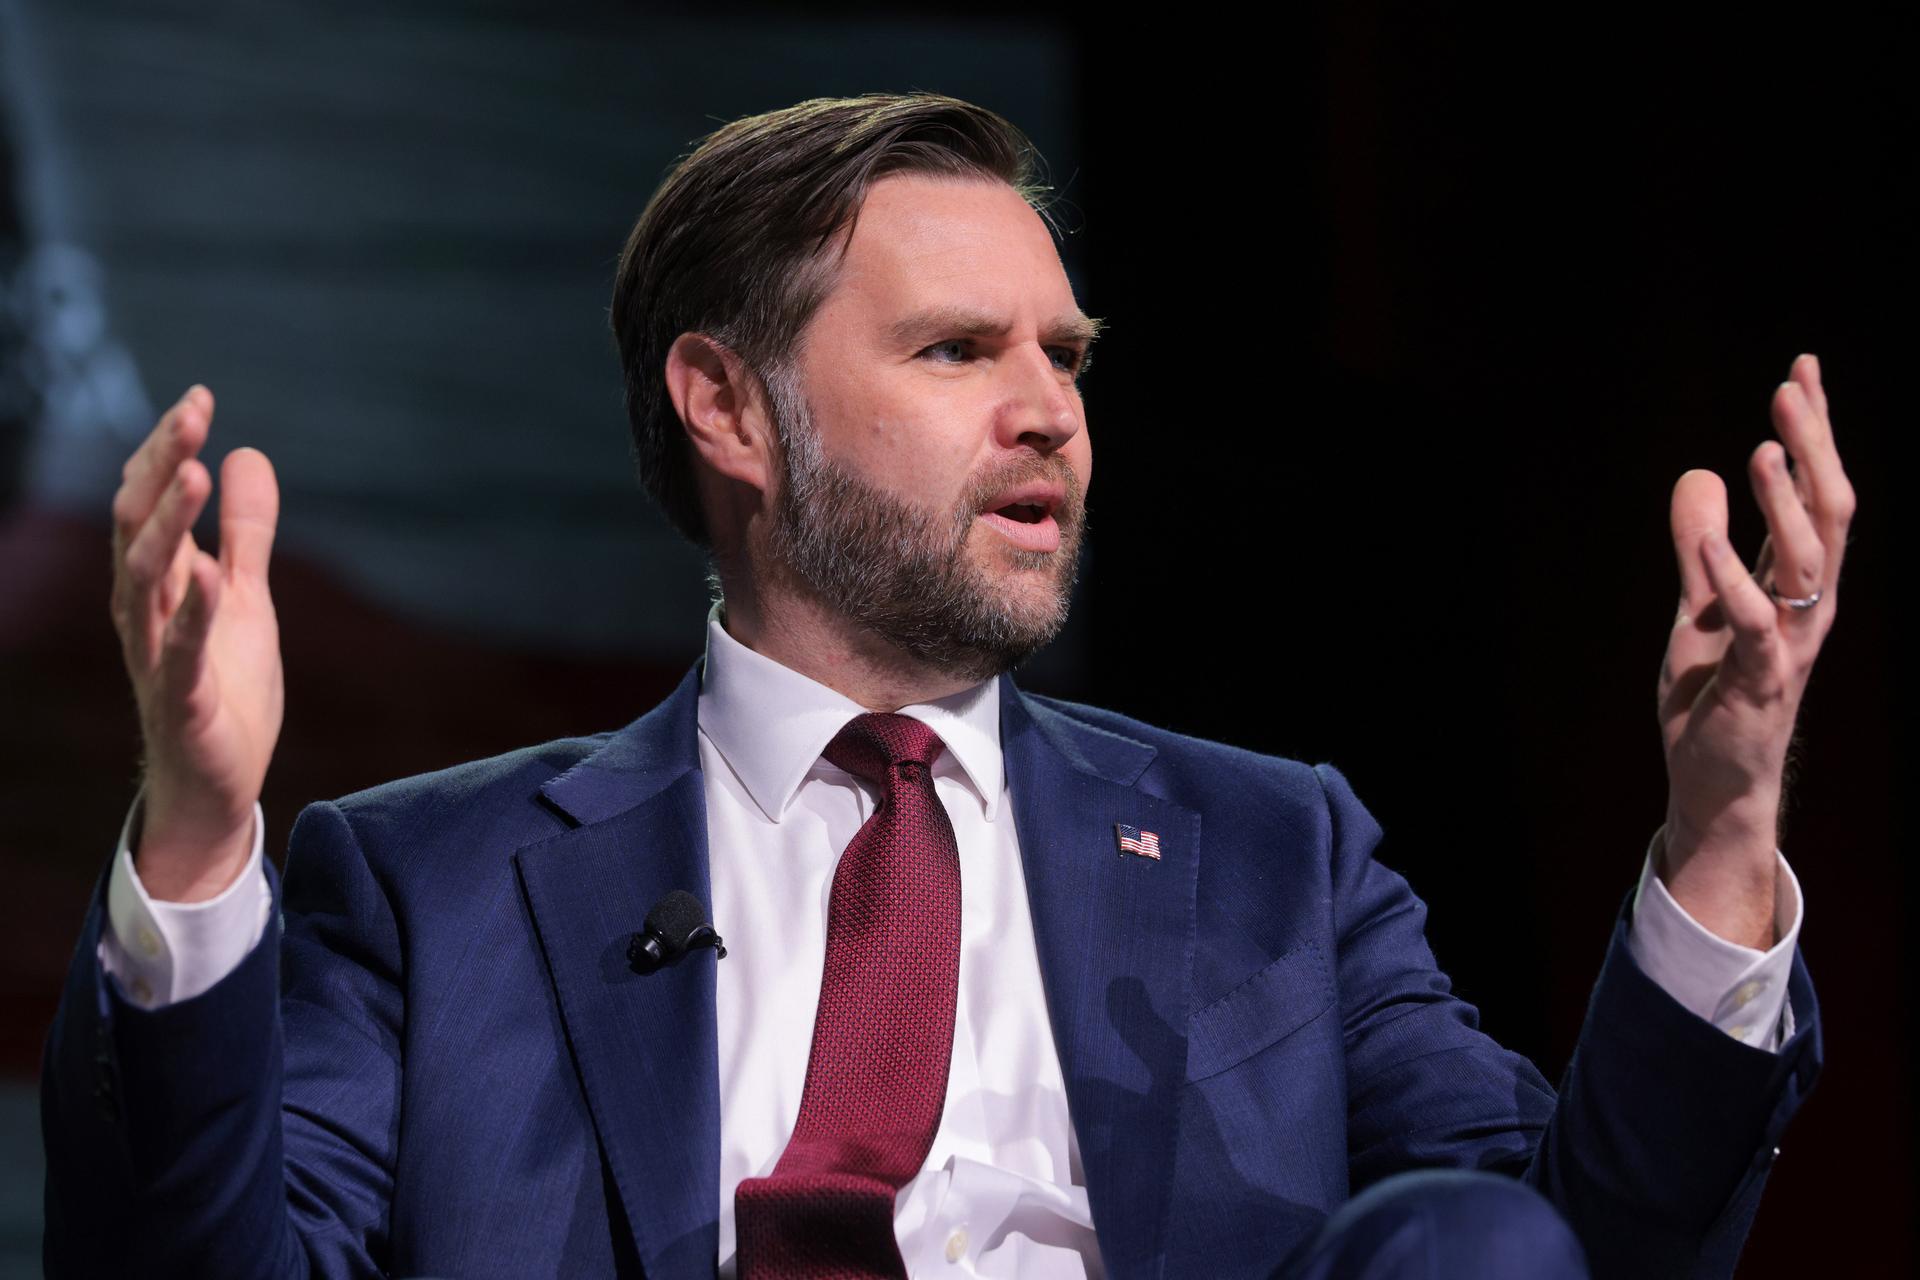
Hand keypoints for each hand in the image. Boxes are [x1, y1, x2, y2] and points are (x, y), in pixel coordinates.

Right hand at [110, 386, 283, 901]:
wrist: (219, 780)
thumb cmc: (223, 684)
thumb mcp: (246, 595)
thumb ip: (246, 532)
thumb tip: (245, 454)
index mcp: (158, 580)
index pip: (149, 501)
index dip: (167, 449)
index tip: (198, 398)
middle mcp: (144, 609)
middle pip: (138, 524)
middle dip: (159, 466)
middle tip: (190, 413)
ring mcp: (155, 654)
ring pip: (145, 578)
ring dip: (166, 524)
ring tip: (191, 473)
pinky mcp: (180, 699)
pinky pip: (176, 653)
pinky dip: (191, 614)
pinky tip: (208, 578)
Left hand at [1658, 354, 1853, 947]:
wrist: (1713, 781)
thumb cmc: (1715, 694)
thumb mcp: (1696, 607)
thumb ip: (1699, 546)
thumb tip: (1698, 474)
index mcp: (1798, 582)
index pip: (1817, 493)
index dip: (1815, 431)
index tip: (1803, 367)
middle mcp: (1808, 606)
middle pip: (1828, 514)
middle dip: (1814, 447)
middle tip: (1791, 386)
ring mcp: (1788, 643)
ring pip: (1806, 565)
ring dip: (1784, 506)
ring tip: (1762, 448)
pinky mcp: (1756, 682)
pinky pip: (1752, 627)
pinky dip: (1732, 583)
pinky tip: (1712, 545)